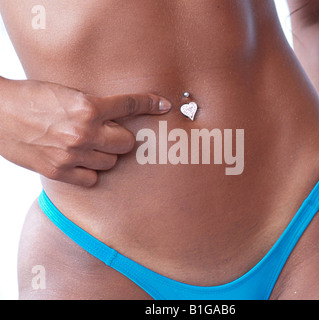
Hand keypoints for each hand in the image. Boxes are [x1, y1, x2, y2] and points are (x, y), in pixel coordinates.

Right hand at [0, 79, 171, 186]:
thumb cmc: (31, 98)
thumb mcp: (67, 92)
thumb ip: (93, 105)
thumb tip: (116, 115)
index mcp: (88, 107)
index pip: (129, 105)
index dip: (150, 103)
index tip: (163, 105)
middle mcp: (84, 132)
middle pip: (126, 142)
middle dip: (121, 137)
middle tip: (108, 133)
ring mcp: (72, 154)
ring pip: (111, 162)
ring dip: (105, 155)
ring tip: (89, 146)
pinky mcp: (59, 172)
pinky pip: (92, 179)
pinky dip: (89, 171)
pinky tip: (79, 161)